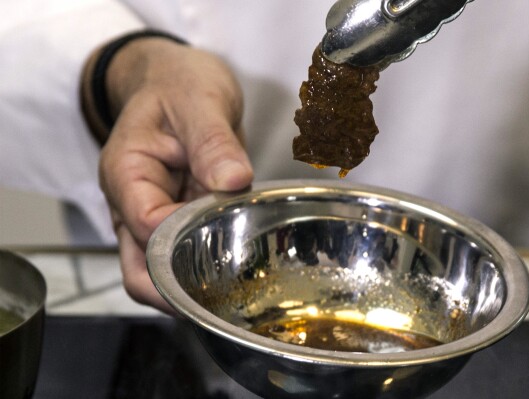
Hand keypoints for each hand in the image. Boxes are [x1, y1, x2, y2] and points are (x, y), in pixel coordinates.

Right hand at [82, 37, 252, 312]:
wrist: (175, 80)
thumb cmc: (177, 84)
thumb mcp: (199, 100)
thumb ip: (213, 141)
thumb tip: (232, 181)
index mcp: (126, 173)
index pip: (147, 228)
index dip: (186, 241)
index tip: (230, 235)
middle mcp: (131, 203)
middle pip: (139, 271)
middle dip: (179, 291)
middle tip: (227, 295)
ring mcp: (152, 215)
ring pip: (159, 272)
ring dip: (192, 284)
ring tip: (235, 287)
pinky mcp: (175, 218)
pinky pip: (184, 254)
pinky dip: (205, 267)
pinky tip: (237, 267)